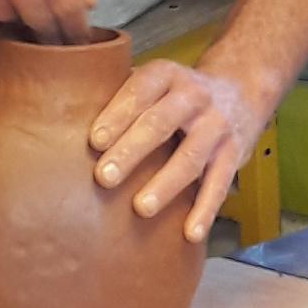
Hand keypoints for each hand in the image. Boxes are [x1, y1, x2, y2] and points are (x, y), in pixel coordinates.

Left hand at [89, 60, 265, 241]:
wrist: (241, 89)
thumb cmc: (177, 93)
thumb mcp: (155, 81)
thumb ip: (122, 96)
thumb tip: (66, 120)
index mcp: (166, 75)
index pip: (139, 91)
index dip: (117, 115)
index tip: (94, 141)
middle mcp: (193, 96)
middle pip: (160, 124)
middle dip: (131, 151)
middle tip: (104, 177)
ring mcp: (217, 126)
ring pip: (190, 157)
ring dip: (165, 184)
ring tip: (141, 208)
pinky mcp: (234, 154)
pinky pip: (219, 184)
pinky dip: (205, 210)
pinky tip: (190, 232)